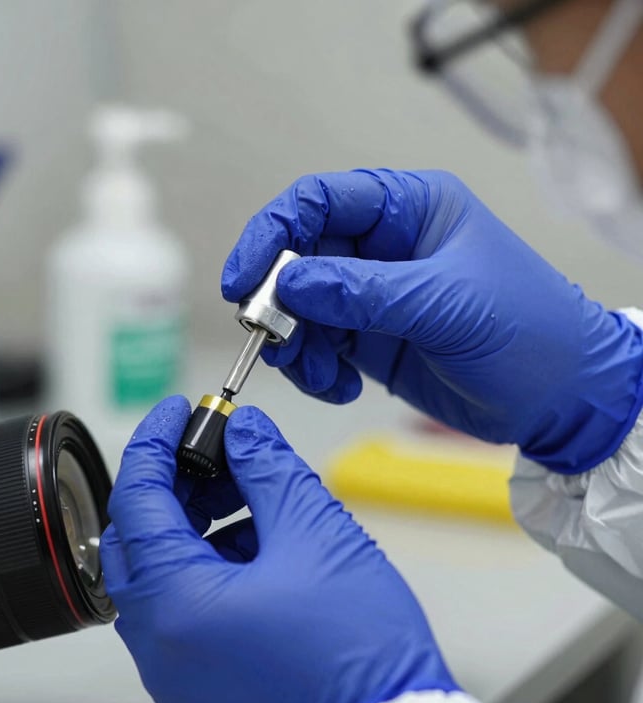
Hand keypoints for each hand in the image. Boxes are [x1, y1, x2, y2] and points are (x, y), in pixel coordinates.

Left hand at [101, 396, 456, 702]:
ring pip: (161, 578)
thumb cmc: (360, 655)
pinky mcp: (200, 689)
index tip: (175, 414)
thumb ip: (269, 469)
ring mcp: (176, 675)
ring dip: (196, 532)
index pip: (139, 499)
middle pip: (140, 540)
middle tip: (219, 459)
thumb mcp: (316, 533)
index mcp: (176, 605)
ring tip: (254, 508)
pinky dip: (207, 573)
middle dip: (176, 488)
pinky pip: (182, 614)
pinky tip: (260, 556)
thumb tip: (245, 432)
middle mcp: (161, 647)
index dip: (155, 443)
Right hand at [222, 169, 642, 472]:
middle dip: (277, 300)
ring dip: (295, 345)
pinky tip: (340, 387)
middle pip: (298, 257)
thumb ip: (361, 292)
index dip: (274, 232)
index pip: (321, 201)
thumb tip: (289, 283)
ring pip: (299, 308)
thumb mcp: (445, 305)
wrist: (560, 398)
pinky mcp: (370, 339)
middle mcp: (385, 249)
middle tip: (274, 336)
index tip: (245, 278)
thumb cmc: (530, 331)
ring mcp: (373, 296)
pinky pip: (316, 346)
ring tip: (321, 376)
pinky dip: (313, 370)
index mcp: (409, 210)